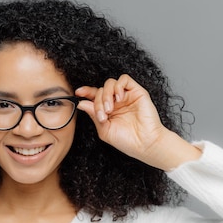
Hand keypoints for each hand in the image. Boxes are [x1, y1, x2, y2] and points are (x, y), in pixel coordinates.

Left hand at [75, 74, 199, 169]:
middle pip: (100, 90)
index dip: (86, 92)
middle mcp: (116, 102)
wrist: (144, 143)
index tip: (78, 93)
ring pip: (110, 83)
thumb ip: (93, 115)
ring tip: (110, 109)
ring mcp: (126, 96)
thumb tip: (82, 103)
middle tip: (102, 115)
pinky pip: (124, 79)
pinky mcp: (137, 92)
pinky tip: (118, 99)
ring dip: (106, 95)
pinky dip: (118, 87)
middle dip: (97, 102)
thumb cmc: (126, 140)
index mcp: (108, 110)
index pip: (95, 96)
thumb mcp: (104, 130)